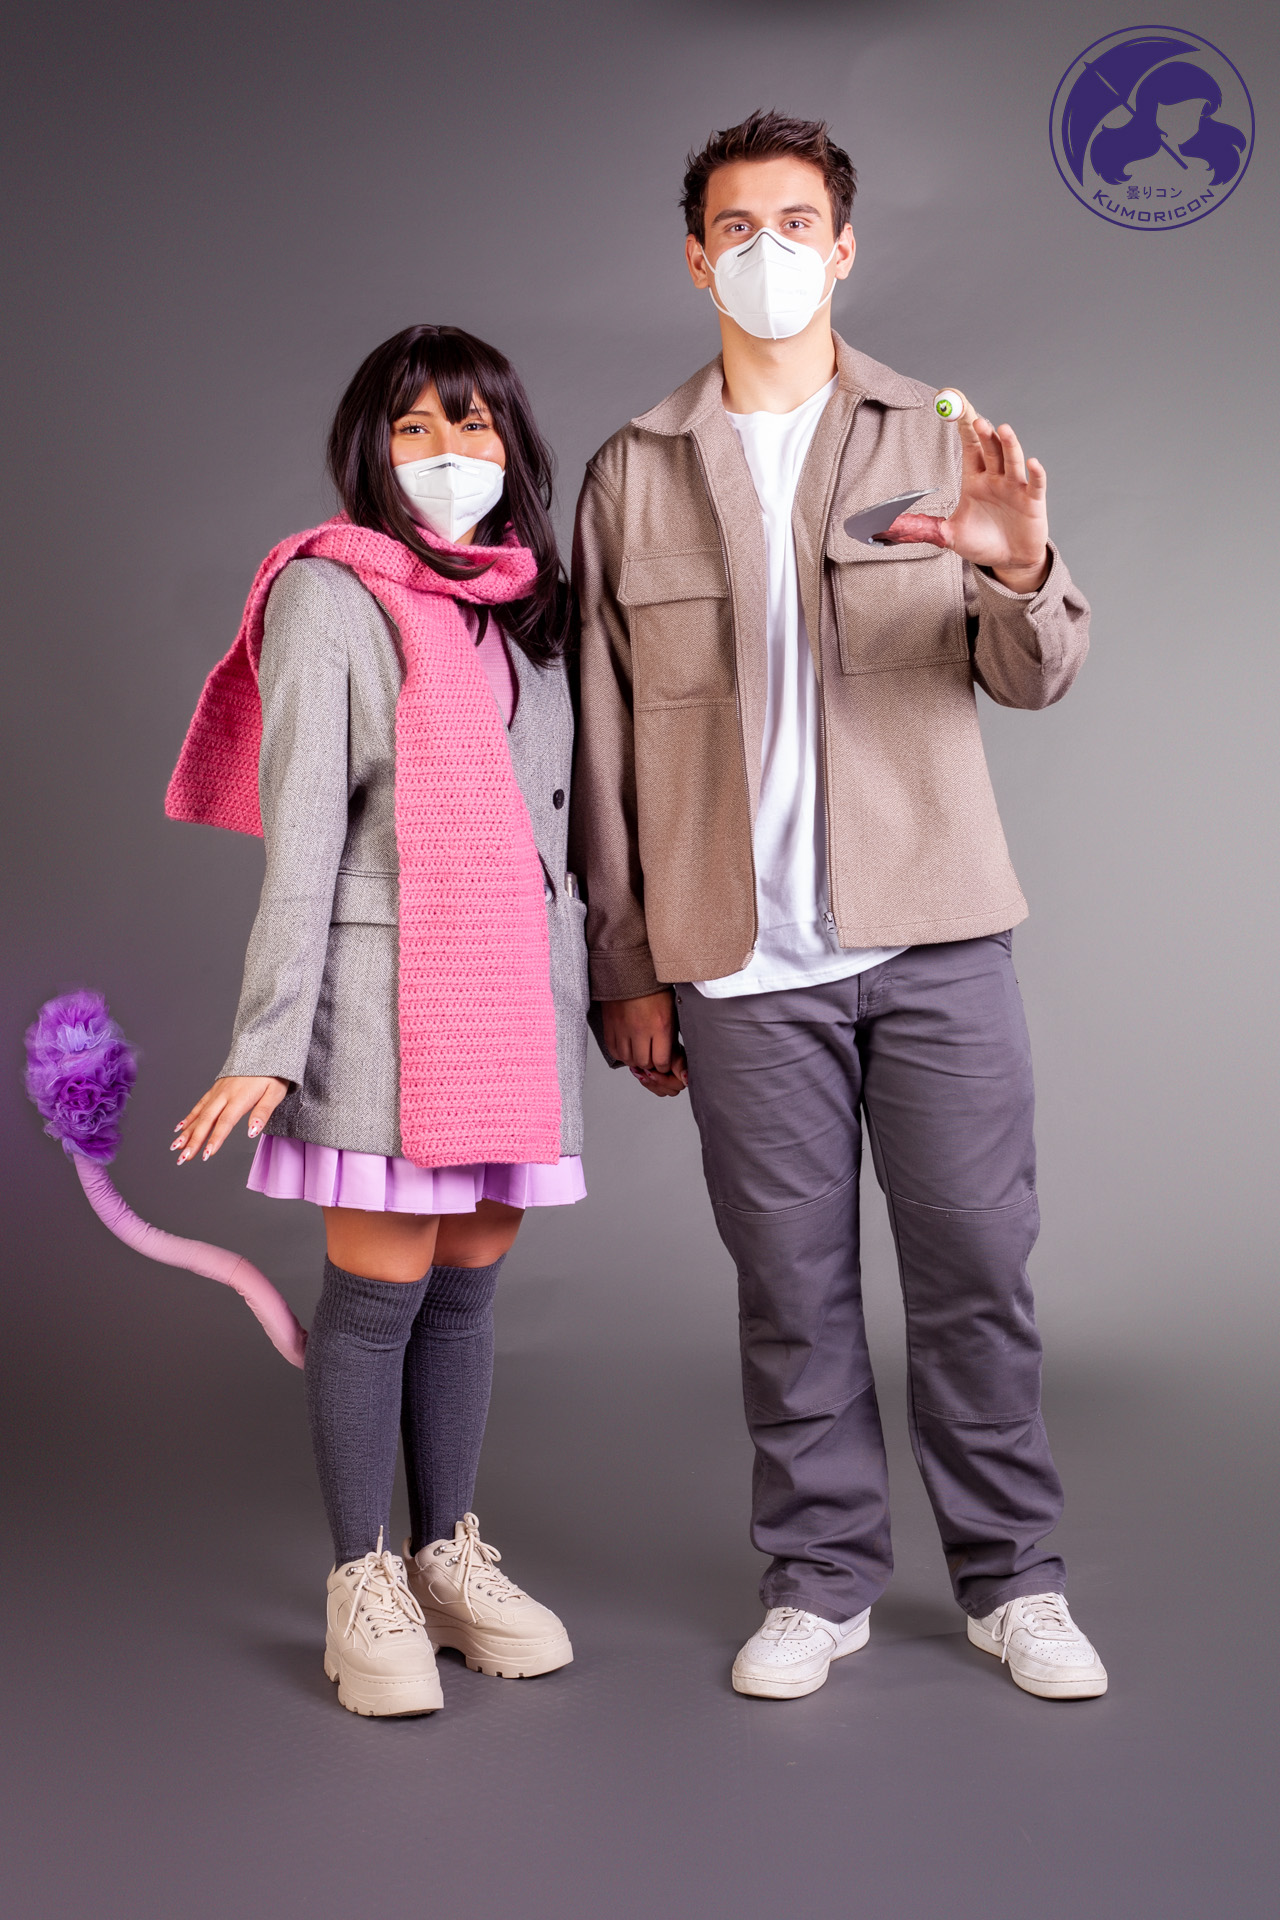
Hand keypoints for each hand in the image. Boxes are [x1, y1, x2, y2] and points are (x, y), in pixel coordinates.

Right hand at [172, 1076, 288, 1162]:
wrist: (265, 1051)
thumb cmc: (273, 1075)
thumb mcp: (275, 1094)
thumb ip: (263, 1113)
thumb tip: (252, 1132)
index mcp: (240, 1097)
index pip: (225, 1122)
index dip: (215, 1139)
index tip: (206, 1154)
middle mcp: (225, 1095)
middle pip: (206, 1120)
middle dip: (194, 1140)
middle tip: (184, 1158)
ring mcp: (218, 1092)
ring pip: (199, 1114)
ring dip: (187, 1132)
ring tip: (176, 1147)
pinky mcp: (216, 1089)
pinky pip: (199, 1105)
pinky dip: (189, 1117)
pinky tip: (180, 1128)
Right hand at [601, 991, 687, 1098]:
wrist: (631, 969)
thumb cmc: (653, 988)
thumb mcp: (671, 1010)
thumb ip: (671, 1034)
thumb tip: (674, 1055)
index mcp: (661, 1026)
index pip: (662, 1062)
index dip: (664, 1065)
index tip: (664, 1061)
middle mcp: (641, 1030)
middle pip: (644, 1063)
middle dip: (650, 1062)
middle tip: (652, 1055)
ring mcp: (623, 1029)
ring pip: (628, 1059)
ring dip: (635, 1058)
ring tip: (640, 1050)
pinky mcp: (610, 1026)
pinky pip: (614, 1050)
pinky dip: (621, 1052)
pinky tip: (627, 1046)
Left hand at [878, 417, 1049, 591]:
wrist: (1009, 560)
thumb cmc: (981, 543)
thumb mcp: (948, 536)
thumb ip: (921, 528)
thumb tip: (885, 528)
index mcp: (975, 479)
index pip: (970, 446)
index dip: (963, 425)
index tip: (953, 403)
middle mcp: (996, 477)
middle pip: (990, 447)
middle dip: (983, 431)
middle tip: (974, 417)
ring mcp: (1016, 487)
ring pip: (1012, 460)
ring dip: (1008, 444)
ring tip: (1000, 429)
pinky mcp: (1033, 502)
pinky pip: (1036, 484)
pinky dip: (1036, 473)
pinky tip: (1032, 462)